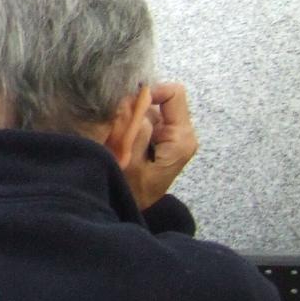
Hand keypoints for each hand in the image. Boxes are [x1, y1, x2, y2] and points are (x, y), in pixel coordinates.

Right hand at [123, 81, 196, 210]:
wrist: (137, 208)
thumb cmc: (134, 191)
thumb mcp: (132, 163)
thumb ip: (136, 132)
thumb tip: (134, 103)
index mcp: (181, 137)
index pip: (174, 94)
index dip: (150, 92)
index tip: (127, 104)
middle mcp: (181, 132)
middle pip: (162, 98)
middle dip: (137, 105)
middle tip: (118, 121)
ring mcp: (172, 134)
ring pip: (152, 107)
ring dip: (132, 114)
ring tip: (118, 133)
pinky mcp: (162, 136)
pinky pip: (147, 117)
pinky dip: (132, 121)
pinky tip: (122, 137)